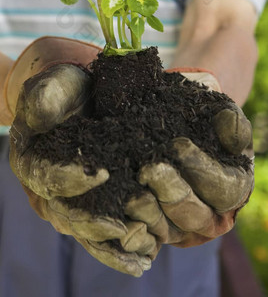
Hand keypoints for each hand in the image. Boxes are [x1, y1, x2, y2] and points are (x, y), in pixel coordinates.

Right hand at [8, 38, 157, 275]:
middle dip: (95, 223)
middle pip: (66, 214)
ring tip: (142, 254)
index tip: (102, 173)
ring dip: (113, 245)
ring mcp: (70, 201)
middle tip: (125, 227)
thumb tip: (42, 116)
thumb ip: (43, 98)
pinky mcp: (92, 204)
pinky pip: (102, 232)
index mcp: (30, 161)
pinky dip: (121, 247)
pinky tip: (146, 257)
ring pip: (86, 231)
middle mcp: (47, 189)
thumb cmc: (61, 89)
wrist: (76, 94)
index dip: (71, 179)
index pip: (47, 177)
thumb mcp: (50, 86)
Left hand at [126, 70, 253, 247]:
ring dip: (147, 213)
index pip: (224, 189)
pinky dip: (130, 230)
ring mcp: (179, 229)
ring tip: (131, 194)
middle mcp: (209, 216)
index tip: (178, 145)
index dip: (202, 169)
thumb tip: (229, 120)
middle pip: (193, 215)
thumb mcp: (215, 112)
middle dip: (172, 192)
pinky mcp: (150, 233)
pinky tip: (118, 219)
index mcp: (233, 190)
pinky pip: (140, 238)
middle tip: (149, 169)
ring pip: (165, 230)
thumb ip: (228, 120)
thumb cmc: (196, 118)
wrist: (167, 122)